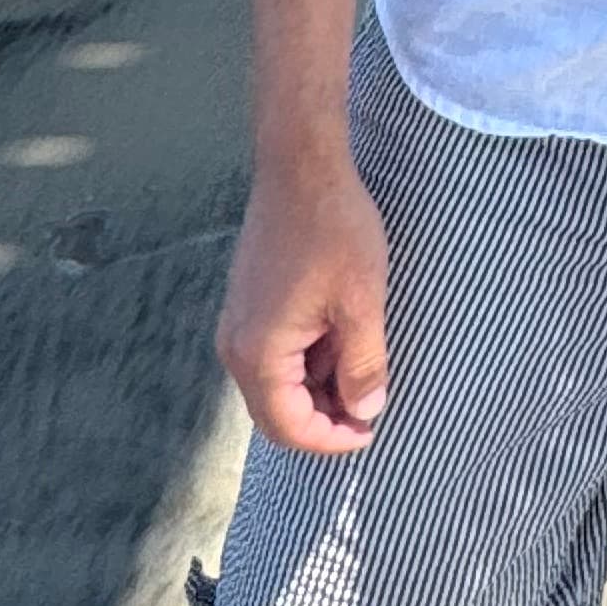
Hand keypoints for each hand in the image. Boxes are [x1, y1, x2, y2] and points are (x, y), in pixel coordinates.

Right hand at [217, 156, 389, 454]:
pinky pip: (274, 353)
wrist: (302, 166)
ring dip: (317, 386)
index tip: (370, 431)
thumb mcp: (363, 302)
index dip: (331, 440)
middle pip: (276, 413)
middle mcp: (236, 346)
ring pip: (276, 383)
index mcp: (259, 353)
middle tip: (369, 405)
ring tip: (363, 360)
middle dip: (323, 418)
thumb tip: (364, 413)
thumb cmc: (334, 230)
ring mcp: (238, 323)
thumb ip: (363, 366)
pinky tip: (343, 334)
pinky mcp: (248, 304)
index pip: (289, 428)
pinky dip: (308, 358)